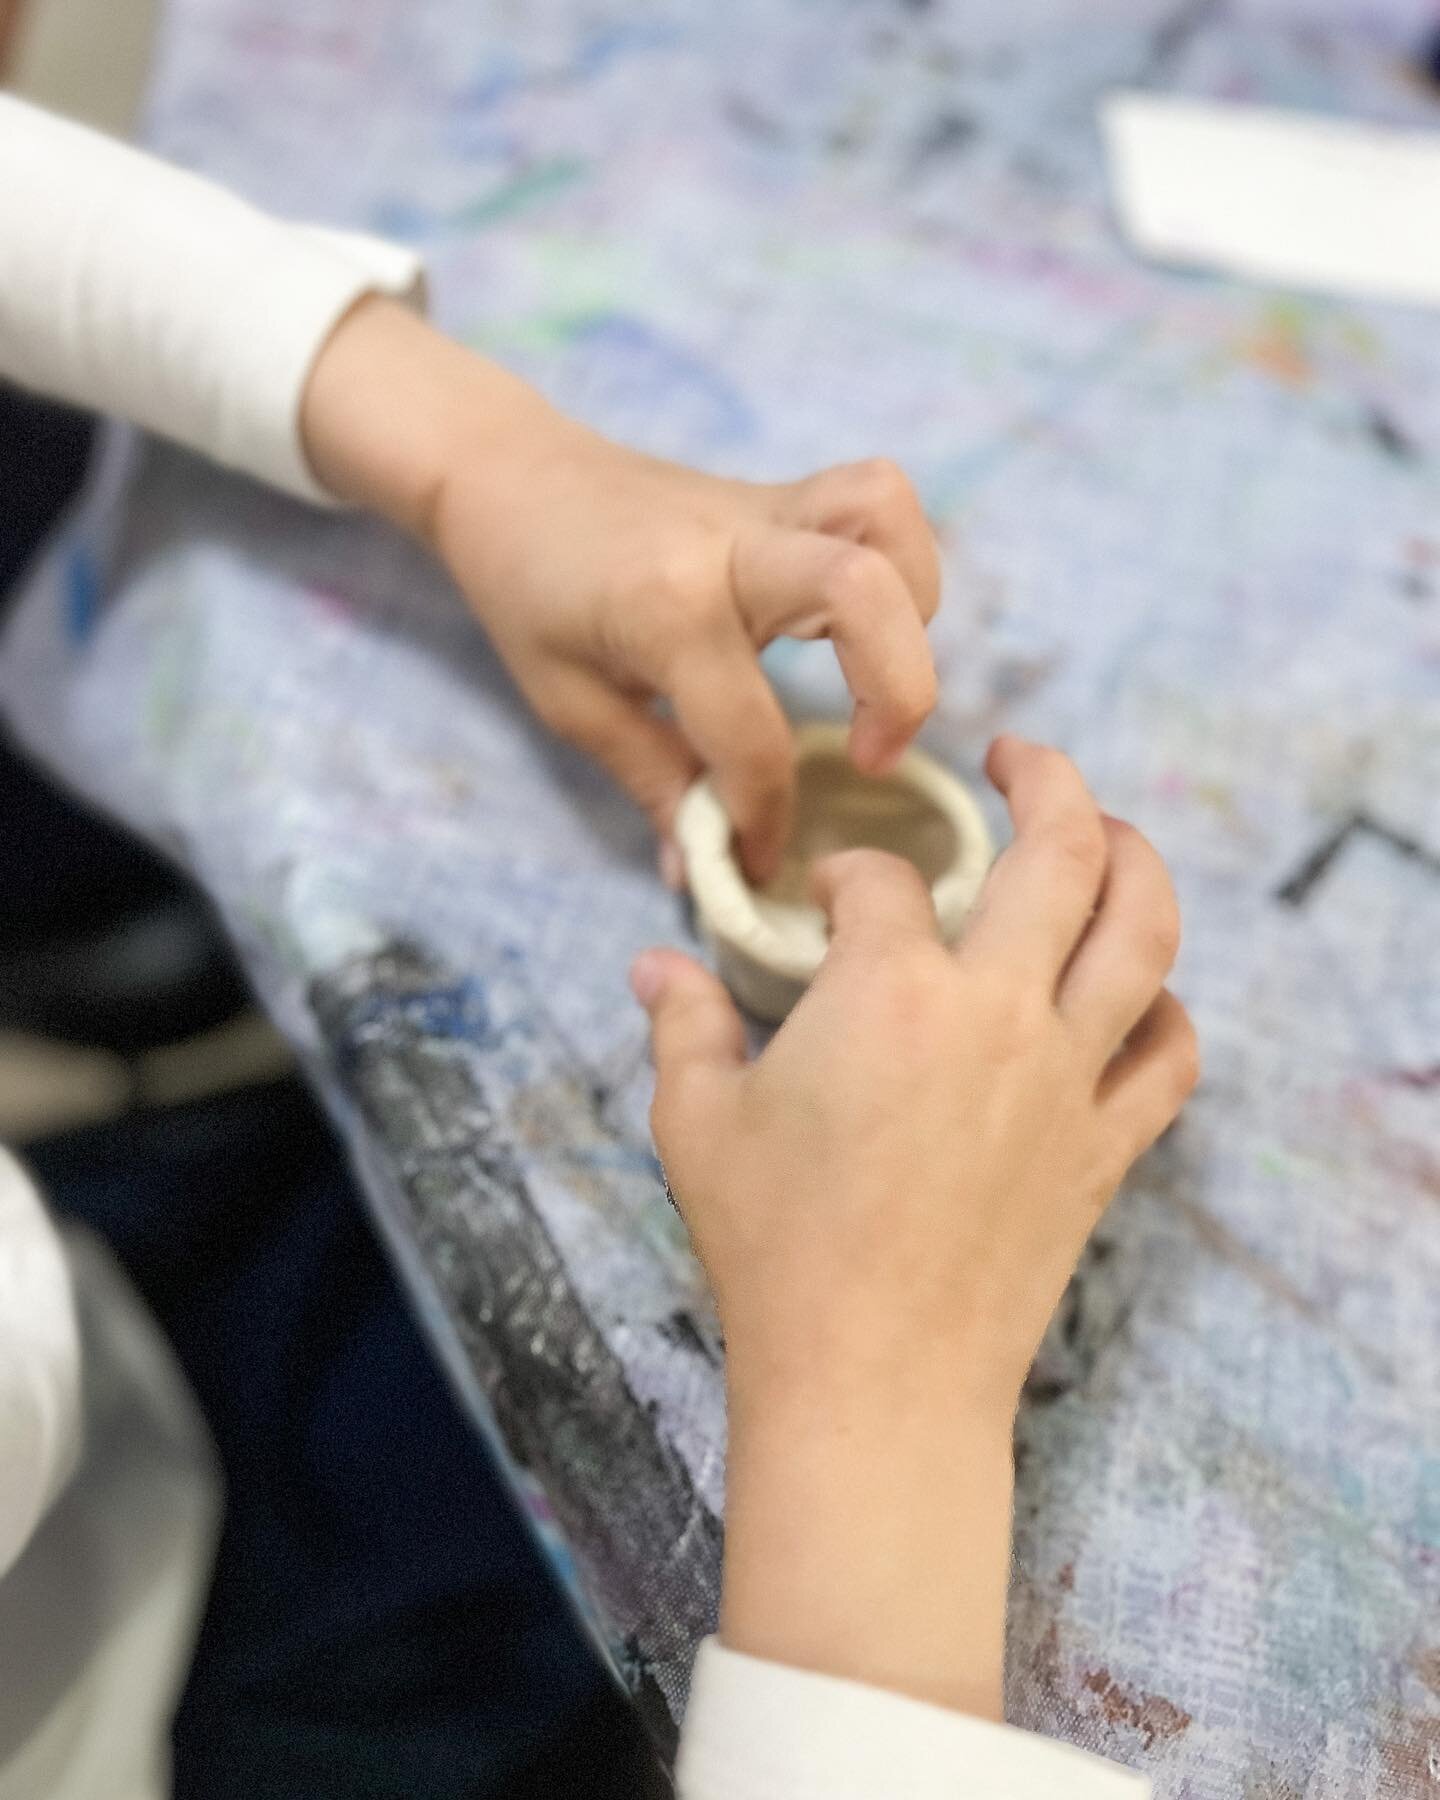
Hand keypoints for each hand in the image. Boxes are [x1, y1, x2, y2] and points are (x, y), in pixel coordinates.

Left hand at [301, 297, 939, 880]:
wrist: (511, 474)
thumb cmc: (529, 592)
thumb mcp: (571, 704)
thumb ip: (651, 782)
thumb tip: (701, 873)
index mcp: (665, 610)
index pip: (750, 734)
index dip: (763, 817)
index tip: (759, 860)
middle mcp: (730, 548)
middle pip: (861, 590)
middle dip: (898, 692)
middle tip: (871, 757)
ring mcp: (764, 508)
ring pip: (883, 516)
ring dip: (912, 605)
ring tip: (880, 675)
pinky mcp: (784, 494)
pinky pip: (873, 500)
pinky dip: (900, 556)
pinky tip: (869, 623)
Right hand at [630, 736, 1197, 1716]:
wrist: (873, 1383)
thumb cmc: (774, 1251)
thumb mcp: (697, 1124)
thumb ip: (682, 1024)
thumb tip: (656, 963)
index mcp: (890, 991)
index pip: (883, 877)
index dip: (850, 870)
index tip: (830, 894)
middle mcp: (998, 1011)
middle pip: (1060, 849)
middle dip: (1045, 778)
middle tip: (1018, 757)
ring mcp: (1066, 1077)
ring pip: (1145, 930)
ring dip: (1136, 857)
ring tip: (1109, 831)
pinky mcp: (1104, 1146)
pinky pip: (1170, 1053)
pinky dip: (1166, 1005)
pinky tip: (1138, 990)